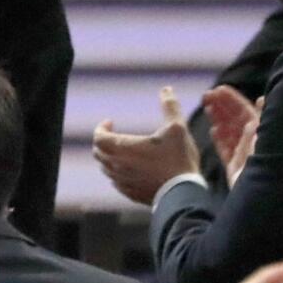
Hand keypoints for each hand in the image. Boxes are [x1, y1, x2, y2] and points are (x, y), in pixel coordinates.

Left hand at [92, 87, 198, 204]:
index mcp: (123, 149)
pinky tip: (129, 168)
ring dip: (109, 156)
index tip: (111, 122)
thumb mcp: (177, 128)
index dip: (101, 128)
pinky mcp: (130, 193)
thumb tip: (166, 89)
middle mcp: (117, 166)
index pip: (98, 137)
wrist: (184, 193)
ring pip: (106, 168)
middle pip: (98, 152)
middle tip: (113, 134)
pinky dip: (117, 171)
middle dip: (103, 141)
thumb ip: (170, 107)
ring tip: (121, 149)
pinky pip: (116, 181)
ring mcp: (123, 182)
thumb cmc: (179, 159)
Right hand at [203, 86, 262, 186]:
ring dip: (218, 117)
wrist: (260, 194)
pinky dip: (219, 138)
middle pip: (235, 120)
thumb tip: (261, 99)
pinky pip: (225, 149)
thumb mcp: (261, 137)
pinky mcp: (234, 167)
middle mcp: (252, 142)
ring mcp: (243, 154)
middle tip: (206, 95)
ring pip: (228, 132)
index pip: (245, 111)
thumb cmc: (264, 164)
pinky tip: (213, 129)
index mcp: (260, 132)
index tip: (219, 89)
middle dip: (222, 106)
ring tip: (206, 106)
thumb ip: (259, 119)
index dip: (232, 100)